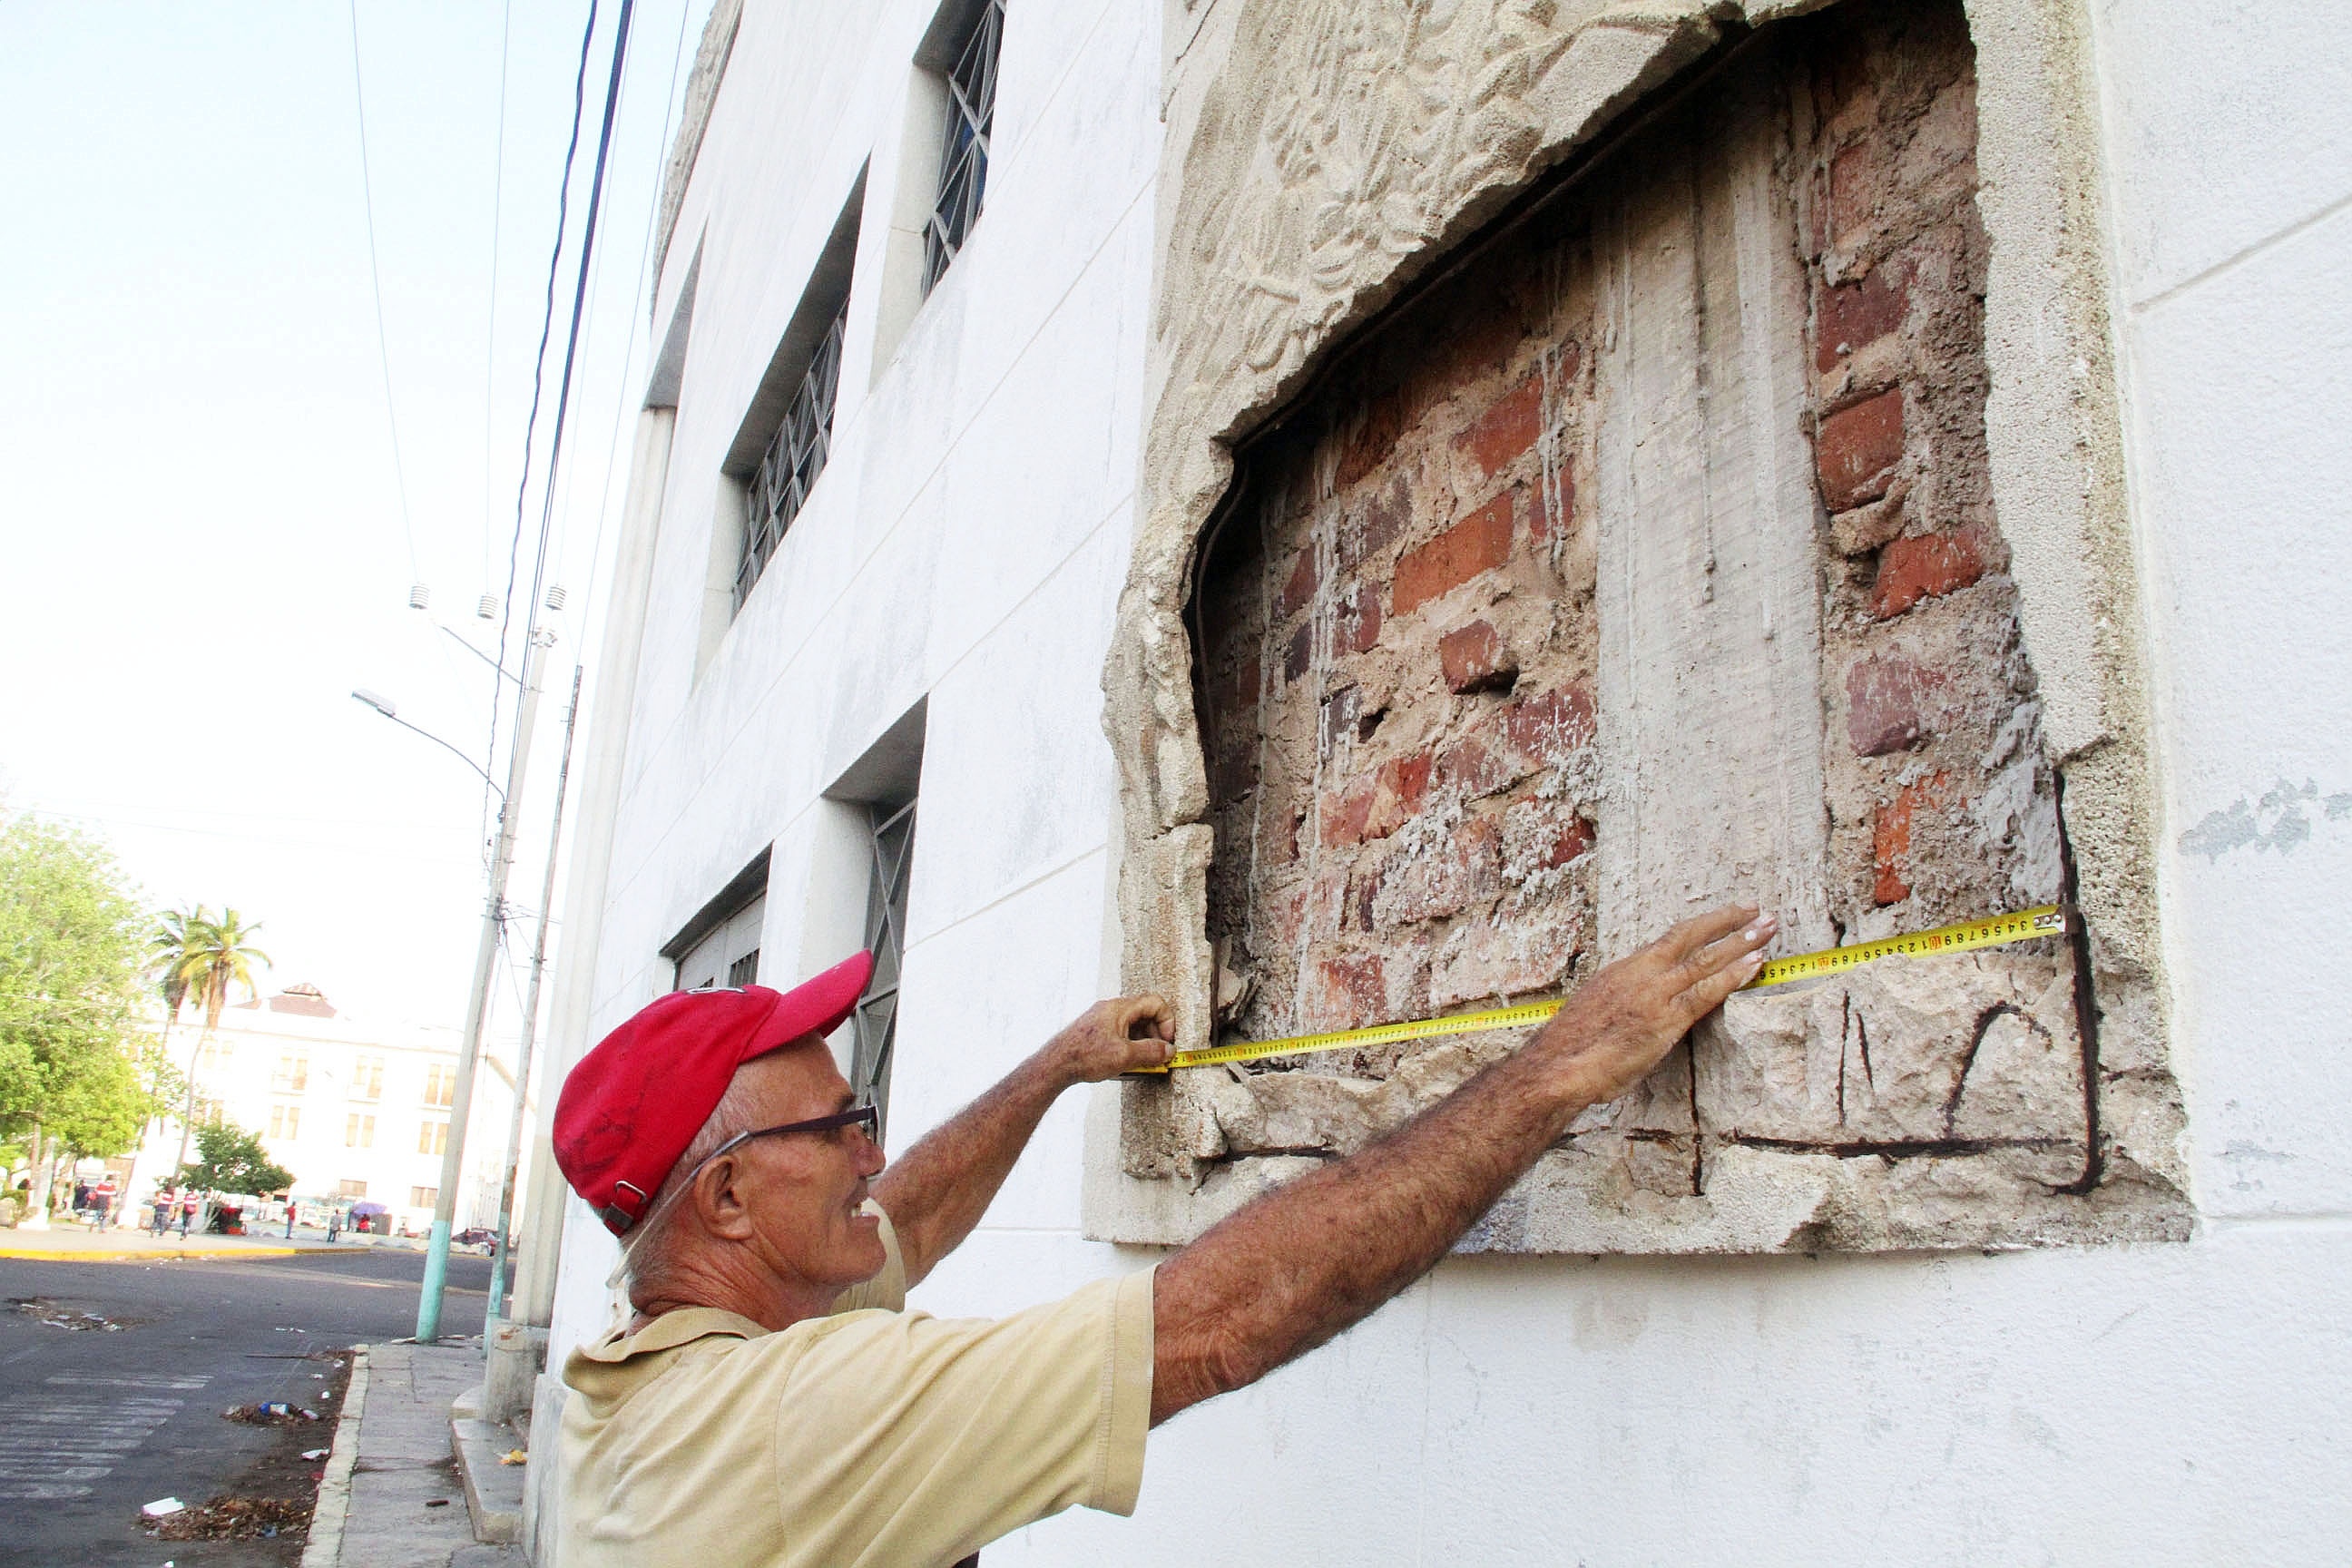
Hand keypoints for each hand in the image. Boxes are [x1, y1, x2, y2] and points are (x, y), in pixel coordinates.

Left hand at [1045, 995, 1175, 1084]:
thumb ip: (1151, 1052)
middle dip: (1156, 1035)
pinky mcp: (1096, 1031)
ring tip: (1144, 1062)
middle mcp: (1111, 1009)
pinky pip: (1121, 1033)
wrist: (1055, 1064)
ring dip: (1143, 1042)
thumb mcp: (1125, 1056)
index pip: (1155, 1003)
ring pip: (1133, 1025)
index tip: (1167, 1042)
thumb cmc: (1085, 1056)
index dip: (1167, 1022)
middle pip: (1145, 1014)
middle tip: (1159, 1055)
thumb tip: (1169, 1051)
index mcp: (1120, 1008)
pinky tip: (1128, 1063)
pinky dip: (1130, 1045)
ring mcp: (1102, 1019)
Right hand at [1531, 905, 1776, 1106]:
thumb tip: (1639, 1003)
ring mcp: (1655, 995)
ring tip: (1769, 929)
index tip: (1726, 915)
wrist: (1559, 1065)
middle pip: (1691, 936)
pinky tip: (1756, 964)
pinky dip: (1734, 975)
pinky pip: (1707, 991)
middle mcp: (1641, 973)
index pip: (1670, 939)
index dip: (1701, 925)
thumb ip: (1625, 999)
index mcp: (1624, 969)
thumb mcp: (1599, 1009)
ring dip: (1741, 941)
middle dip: (1728, 921)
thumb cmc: (1574, 1047)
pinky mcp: (1666, 1020)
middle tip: (1759, 910)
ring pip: (1705, 959)